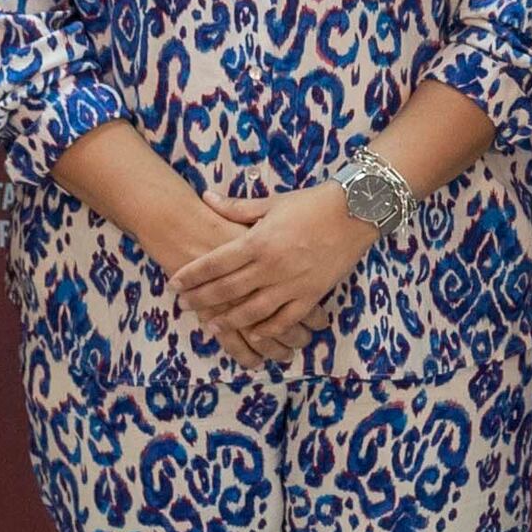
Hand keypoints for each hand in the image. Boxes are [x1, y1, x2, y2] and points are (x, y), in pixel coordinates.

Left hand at [173, 189, 379, 359]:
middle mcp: (271, 266)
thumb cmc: (312, 203)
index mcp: (258, 241)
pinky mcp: (311, 295)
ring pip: (252, 310)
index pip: (216, 263)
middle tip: (184, 305)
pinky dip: (266, 330)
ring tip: (210, 325)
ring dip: (228, 320)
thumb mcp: (272, 202)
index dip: (192, 275)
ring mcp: (292, 283)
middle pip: (228, 289)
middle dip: (202, 299)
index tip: (175, 283)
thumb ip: (236, 207)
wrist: (356, 211)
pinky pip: (285, 319)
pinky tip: (251, 334)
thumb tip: (206, 197)